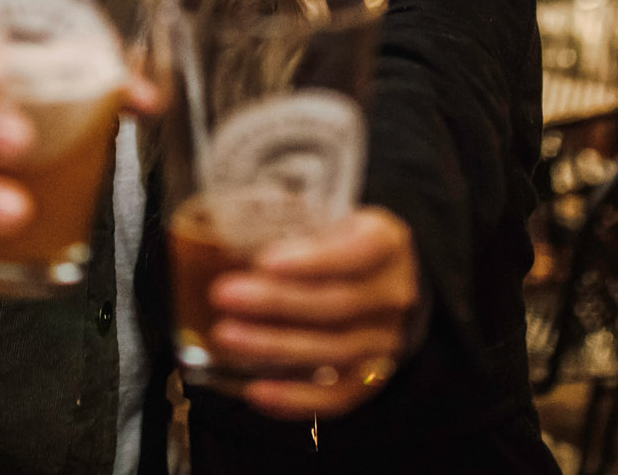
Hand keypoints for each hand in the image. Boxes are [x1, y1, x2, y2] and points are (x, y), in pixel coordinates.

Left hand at [208, 207, 419, 420]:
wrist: (383, 285)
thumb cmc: (342, 246)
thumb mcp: (333, 219)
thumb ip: (296, 228)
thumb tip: (227, 239)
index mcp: (388, 243)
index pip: (357, 251)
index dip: (314, 260)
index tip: (265, 261)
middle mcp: (393, 295)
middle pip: (337, 304)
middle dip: (277, 302)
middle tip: (225, 294)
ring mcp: (385, 342)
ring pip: (333, 351)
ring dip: (275, 346)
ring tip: (227, 335)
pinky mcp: (371, 379)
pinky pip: (336, 397)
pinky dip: (295, 398)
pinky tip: (256, 390)